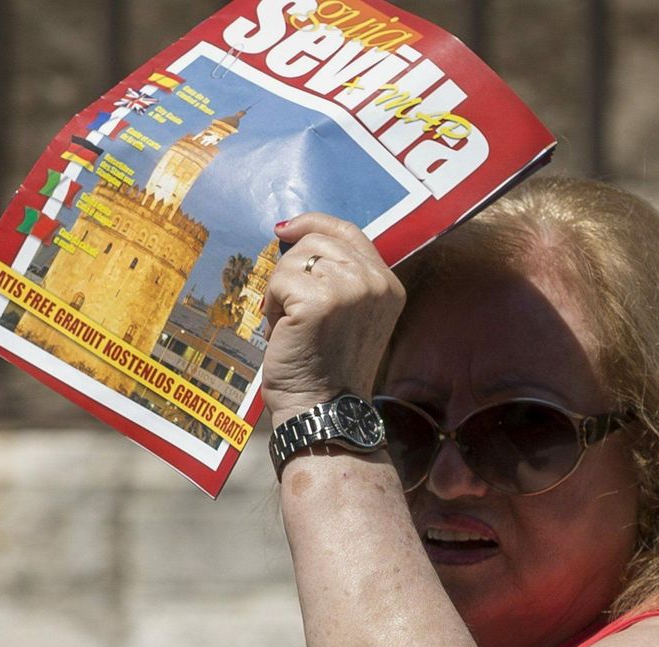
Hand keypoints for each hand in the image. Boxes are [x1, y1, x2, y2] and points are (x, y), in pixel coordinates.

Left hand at [262, 213, 406, 419]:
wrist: (323, 410)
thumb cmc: (327, 369)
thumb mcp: (349, 315)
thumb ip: (341, 279)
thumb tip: (298, 239)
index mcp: (387, 284)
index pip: (348, 232)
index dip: (314, 223)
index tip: (285, 229)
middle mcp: (374, 282)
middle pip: (316, 242)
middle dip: (291, 272)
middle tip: (288, 310)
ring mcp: (349, 288)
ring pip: (294, 259)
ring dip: (280, 291)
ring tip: (287, 325)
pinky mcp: (318, 300)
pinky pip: (279, 281)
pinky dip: (271, 306)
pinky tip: (280, 332)